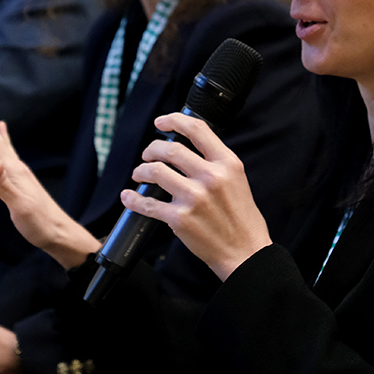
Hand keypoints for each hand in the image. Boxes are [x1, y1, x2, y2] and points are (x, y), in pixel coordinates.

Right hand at [0, 88, 99, 267]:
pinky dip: (2, 136)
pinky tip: (3, 127)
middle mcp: (14, 164)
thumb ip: (4, 187)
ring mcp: (18, 169)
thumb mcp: (20, 208)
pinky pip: (7, 149)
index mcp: (11, 169)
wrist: (59, 232)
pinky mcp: (20, 176)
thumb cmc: (40, 223)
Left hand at [122, 112, 272, 281]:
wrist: (245, 252)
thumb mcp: (236, 180)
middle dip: (151, 149)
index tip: (160, 122)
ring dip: (141, 171)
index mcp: (227, 163)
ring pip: (155, 172)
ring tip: (139, 174)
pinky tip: (128, 196)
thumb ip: (215, 162)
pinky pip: (147, 204)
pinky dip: (132, 199)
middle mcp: (211, 177)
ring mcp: (194, 198)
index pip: (197, 130)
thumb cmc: (241, 217)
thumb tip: (186, 148)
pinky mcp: (180, 219)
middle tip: (147, 155)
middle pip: (170, 149)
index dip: (174, 120)